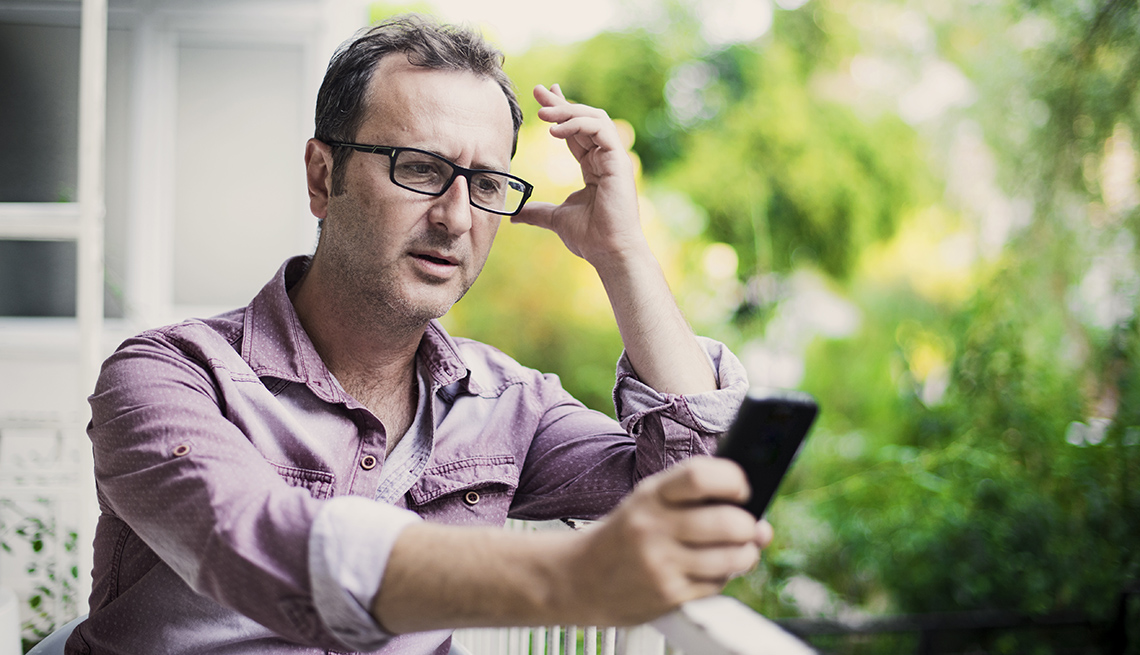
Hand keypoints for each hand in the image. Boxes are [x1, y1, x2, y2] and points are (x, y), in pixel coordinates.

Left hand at [512, 84, 646, 265]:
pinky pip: (600, 129)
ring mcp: (614, 158)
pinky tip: (556, 131)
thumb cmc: (590, 238)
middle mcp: (606, 158)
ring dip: (567, 111)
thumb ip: (536, 212)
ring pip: (594, 118)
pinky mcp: (618, 161)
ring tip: (542, 113)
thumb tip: (513, 216)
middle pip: (584, 118)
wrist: (608, 252)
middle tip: (538, 92)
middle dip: (561, 103)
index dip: (560, 112)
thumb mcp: (555, 218)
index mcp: (594, 167)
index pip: (576, 131)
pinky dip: (578, 124)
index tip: (542, 99)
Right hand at [557, 457, 773, 625]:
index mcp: (651, 495)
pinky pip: (716, 585)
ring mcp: (660, 563)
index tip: (742, 489)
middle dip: (749, 526)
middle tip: (748, 528)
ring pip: (731, 558)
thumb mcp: (650, 504)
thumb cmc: (626, 535)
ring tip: (737, 551)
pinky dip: (721, 578)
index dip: (733, 480)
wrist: (579, 578)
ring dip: (745, 555)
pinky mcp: (667, 595)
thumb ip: (699, 502)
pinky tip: (708, 571)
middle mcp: (653, 527)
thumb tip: (760, 522)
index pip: (700, 476)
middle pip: (728, 522)